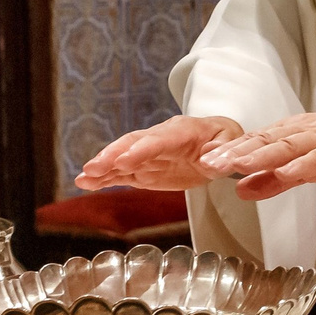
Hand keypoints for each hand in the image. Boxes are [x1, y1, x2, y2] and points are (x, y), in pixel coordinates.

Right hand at [75, 115, 244, 191]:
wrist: (216, 143)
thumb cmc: (223, 140)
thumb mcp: (231, 141)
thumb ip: (222, 152)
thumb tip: (211, 162)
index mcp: (183, 131)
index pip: (160, 140)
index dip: (142, 150)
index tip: (125, 160)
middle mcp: (160, 140)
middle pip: (133, 144)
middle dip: (113, 155)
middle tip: (94, 168)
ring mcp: (149, 155)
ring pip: (122, 158)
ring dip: (103, 167)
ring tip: (84, 178)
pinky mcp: (143, 169)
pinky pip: (122, 173)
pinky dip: (104, 178)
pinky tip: (86, 183)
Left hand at [203, 108, 315, 199]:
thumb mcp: (306, 166)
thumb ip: (274, 179)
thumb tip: (241, 189)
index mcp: (291, 134)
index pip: (254, 141)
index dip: (228, 151)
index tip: (204, 160)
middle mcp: (302, 132)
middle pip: (264, 141)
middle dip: (235, 152)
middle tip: (210, 162)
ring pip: (287, 146)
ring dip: (261, 155)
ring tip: (238, 164)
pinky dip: (302, 163)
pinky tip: (286, 170)